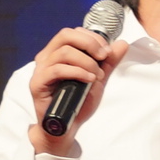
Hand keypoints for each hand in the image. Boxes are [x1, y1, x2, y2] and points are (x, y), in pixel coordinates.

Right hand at [25, 25, 124, 155]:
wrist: (68, 126)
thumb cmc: (78, 102)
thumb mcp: (98, 78)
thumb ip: (109, 62)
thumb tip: (121, 43)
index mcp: (58, 53)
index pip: (73, 32)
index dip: (93, 38)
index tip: (107, 52)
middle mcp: (47, 58)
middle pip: (66, 35)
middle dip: (90, 43)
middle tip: (104, 57)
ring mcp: (40, 70)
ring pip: (64, 52)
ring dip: (87, 62)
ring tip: (97, 76)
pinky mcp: (37, 83)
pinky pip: (57, 70)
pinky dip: (77, 72)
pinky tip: (88, 80)